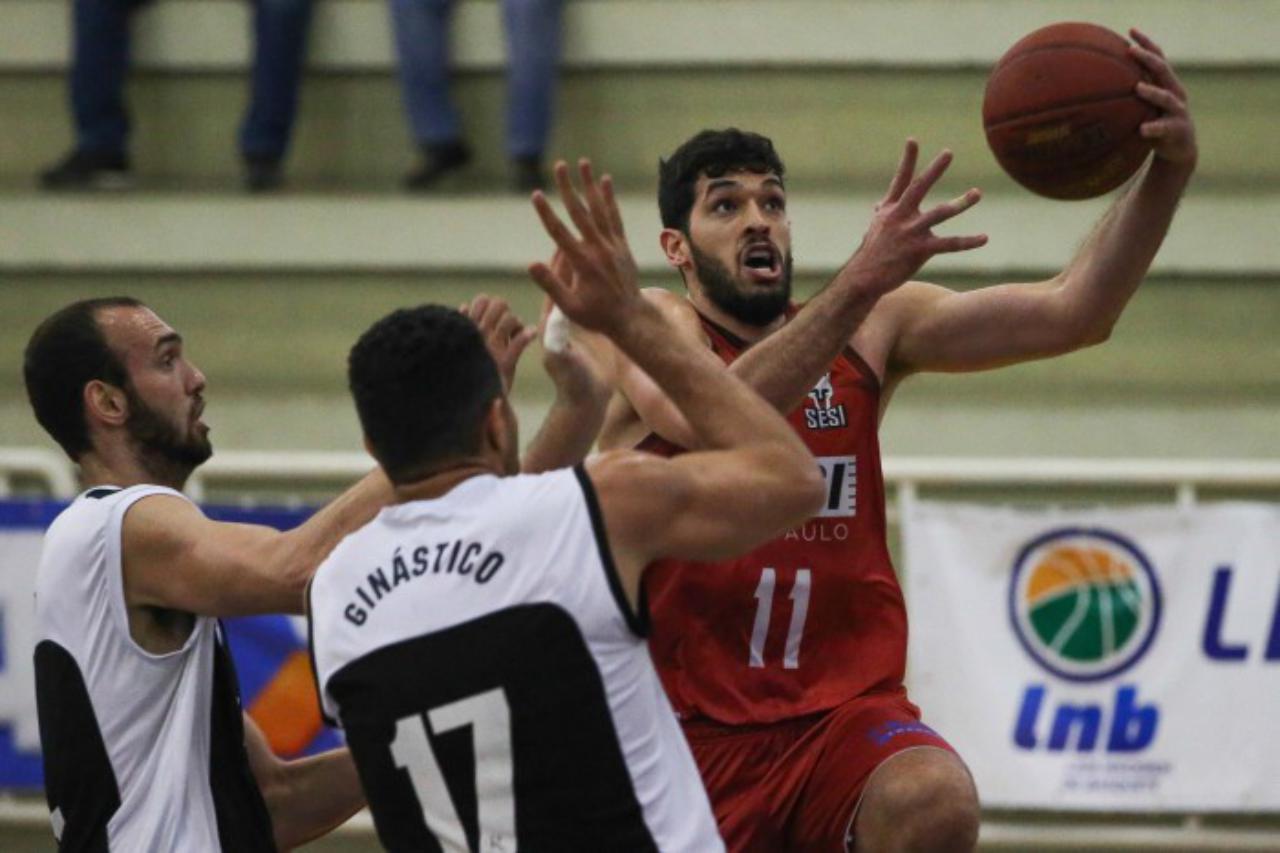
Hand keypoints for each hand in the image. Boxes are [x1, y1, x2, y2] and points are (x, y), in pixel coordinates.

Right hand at [461, 294, 535, 391]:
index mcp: (467, 328)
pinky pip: (519, 342)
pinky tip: (531, 334)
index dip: (491, 306)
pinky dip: (527, 335)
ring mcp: (492, 347)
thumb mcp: (462, 344)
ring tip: (516, 335)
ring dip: (516, 324)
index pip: (482, 300)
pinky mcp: (504, 363)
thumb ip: (464, 324)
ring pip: (510, 318)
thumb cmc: (466, 371)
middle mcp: (478, 334)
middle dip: (506, 312)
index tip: (494, 319)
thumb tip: (465, 306)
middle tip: (507, 327)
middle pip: (499, 304)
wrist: (471, 402)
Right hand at [528, 159, 642, 334]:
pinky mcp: (622, 245)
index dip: (546, 213)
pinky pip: (615, 217)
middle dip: (568, 188)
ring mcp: (612, 245)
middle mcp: (598, 249)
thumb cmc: (596, 315)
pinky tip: (605, 181)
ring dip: (590, 185)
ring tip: (583, 163)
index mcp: (582, 262)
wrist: (630, 317)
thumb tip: (530, 264)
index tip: (536, 194)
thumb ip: (551, 284)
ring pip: (600, 209)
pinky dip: (610, 199)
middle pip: (580, 212)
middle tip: (560, 165)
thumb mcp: (569, 306)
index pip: (559, 232)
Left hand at [536, 260, 610, 406]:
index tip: (562, 247)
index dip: (556, 269)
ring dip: (584, 269)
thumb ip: (558, 346)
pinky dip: (598, 285)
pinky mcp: (589, 330)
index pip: (552, 290)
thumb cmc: (574, 386)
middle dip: (569, 261)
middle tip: (575, 236)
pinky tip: (607, 271)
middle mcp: (561, 321)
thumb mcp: (564, 363)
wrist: (586, 401)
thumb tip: (553, 330)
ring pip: (579, 291)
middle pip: (563, 285)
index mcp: (551, 326)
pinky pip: (592, 301)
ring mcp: (575, 325)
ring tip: (592, 246)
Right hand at [845, 139, 986, 293]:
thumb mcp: (875, 227)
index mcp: (891, 208)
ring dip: (961, 203)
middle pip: (919, 187)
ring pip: (940, 213)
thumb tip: (878, 204)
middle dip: (934, 170)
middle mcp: (901, 216)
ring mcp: (911, 232)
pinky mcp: (920, 250)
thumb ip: (881, 212)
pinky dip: (968, 242)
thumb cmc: (872, 252)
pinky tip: (984, 238)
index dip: (907, 159)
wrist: (865, 277)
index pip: (900, 179)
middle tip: (948, 152)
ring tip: (977, 193)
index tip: (913, 140)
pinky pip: (949, 244)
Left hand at [1129, 29, 1196, 167]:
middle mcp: (1174, 93)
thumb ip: (1126, 95)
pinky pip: (1164, 128)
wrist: (1179, 150)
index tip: (1131, 30)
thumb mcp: (1142, 107)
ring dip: (1152, 93)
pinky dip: (1153, 128)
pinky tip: (1142, 129)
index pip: (1158, 58)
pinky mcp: (1177, 130)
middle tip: (1132, 51)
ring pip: (1166, 98)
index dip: (1146, 43)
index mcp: (1166, 84)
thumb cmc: (1155, 124)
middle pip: (1163, 71)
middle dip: (1148, 59)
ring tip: (1138, 88)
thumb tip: (1091, 87)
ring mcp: (1178, 111)